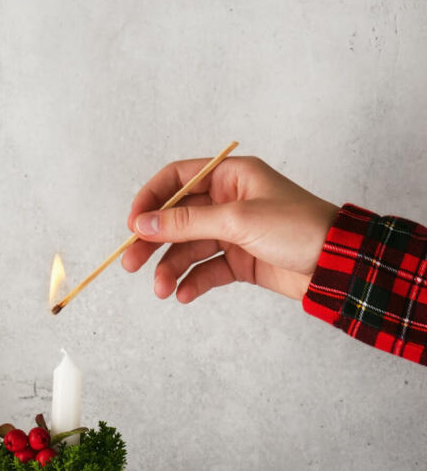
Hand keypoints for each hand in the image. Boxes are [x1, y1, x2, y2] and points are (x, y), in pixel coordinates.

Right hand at [121, 156, 338, 301]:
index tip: (133, 225)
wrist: (339, 266)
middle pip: (176, 218)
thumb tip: (143, 223)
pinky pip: (206, 269)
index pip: (177, 179)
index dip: (151, 199)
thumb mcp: (237, 220)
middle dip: (153, 242)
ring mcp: (234, 232)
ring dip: (170, 268)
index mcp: (231, 176)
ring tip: (161, 289)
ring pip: (188, 248)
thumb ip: (186, 222)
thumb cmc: (299, 228)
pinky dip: (192, 282)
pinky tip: (183, 294)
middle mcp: (229, 201)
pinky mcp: (240, 260)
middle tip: (131, 263)